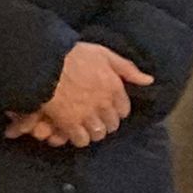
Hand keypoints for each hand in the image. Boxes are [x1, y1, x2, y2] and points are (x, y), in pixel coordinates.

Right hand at [28, 43, 153, 147]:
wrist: (43, 61)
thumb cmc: (70, 54)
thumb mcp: (102, 53)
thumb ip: (126, 67)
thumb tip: (149, 81)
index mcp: (114, 87)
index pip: (123, 109)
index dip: (114, 109)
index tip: (105, 107)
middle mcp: (104, 104)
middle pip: (111, 124)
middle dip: (104, 122)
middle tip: (93, 118)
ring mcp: (87, 115)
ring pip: (97, 134)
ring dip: (91, 131)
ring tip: (82, 126)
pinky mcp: (69, 122)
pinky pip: (80, 139)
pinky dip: (77, 137)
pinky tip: (70, 131)